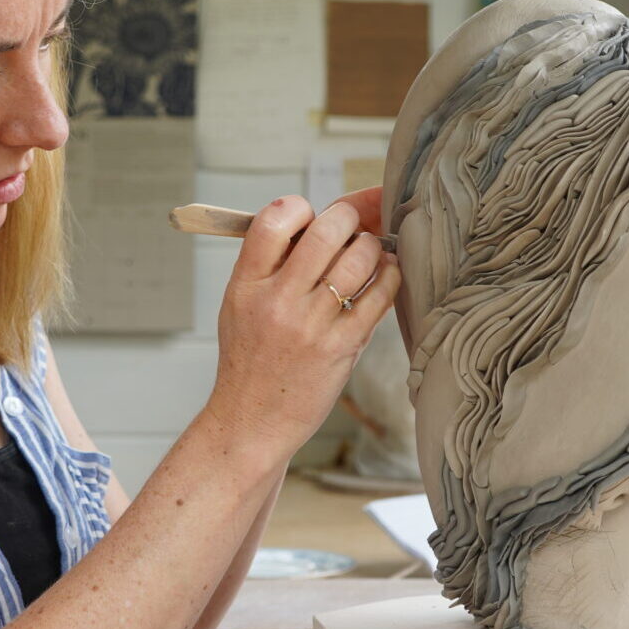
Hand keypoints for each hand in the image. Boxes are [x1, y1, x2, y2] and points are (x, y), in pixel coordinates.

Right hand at [206, 192, 400, 457]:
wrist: (252, 421)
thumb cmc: (249, 361)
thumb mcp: (239, 305)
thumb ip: (268, 265)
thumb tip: (315, 222)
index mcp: (246, 284)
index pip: (273, 220)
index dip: (299, 207)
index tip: (310, 215)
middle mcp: (277, 300)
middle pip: (326, 231)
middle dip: (348, 218)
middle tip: (352, 226)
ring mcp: (311, 325)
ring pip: (359, 259)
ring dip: (372, 247)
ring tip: (371, 252)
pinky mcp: (342, 347)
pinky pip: (379, 296)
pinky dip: (389, 276)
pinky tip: (386, 274)